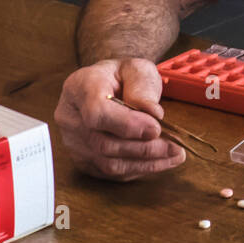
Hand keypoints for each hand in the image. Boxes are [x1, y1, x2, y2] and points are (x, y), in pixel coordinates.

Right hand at [54, 58, 184, 180]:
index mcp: (79, 87)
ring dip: (145, 163)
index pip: (96, 112)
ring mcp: (73, 142)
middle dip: (144, 149)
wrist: (108, 86)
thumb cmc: (122, 76)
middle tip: (174, 146)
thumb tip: (153, 114)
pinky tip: (159, 161)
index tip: (156, 128)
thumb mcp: (136, 69)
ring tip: (174, 155)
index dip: (127, 124)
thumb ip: (143, 88)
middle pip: (104, 143)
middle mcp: (70, 117)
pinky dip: (138, 169)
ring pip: (108, 163)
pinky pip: (111, 173)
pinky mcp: (83, 160)